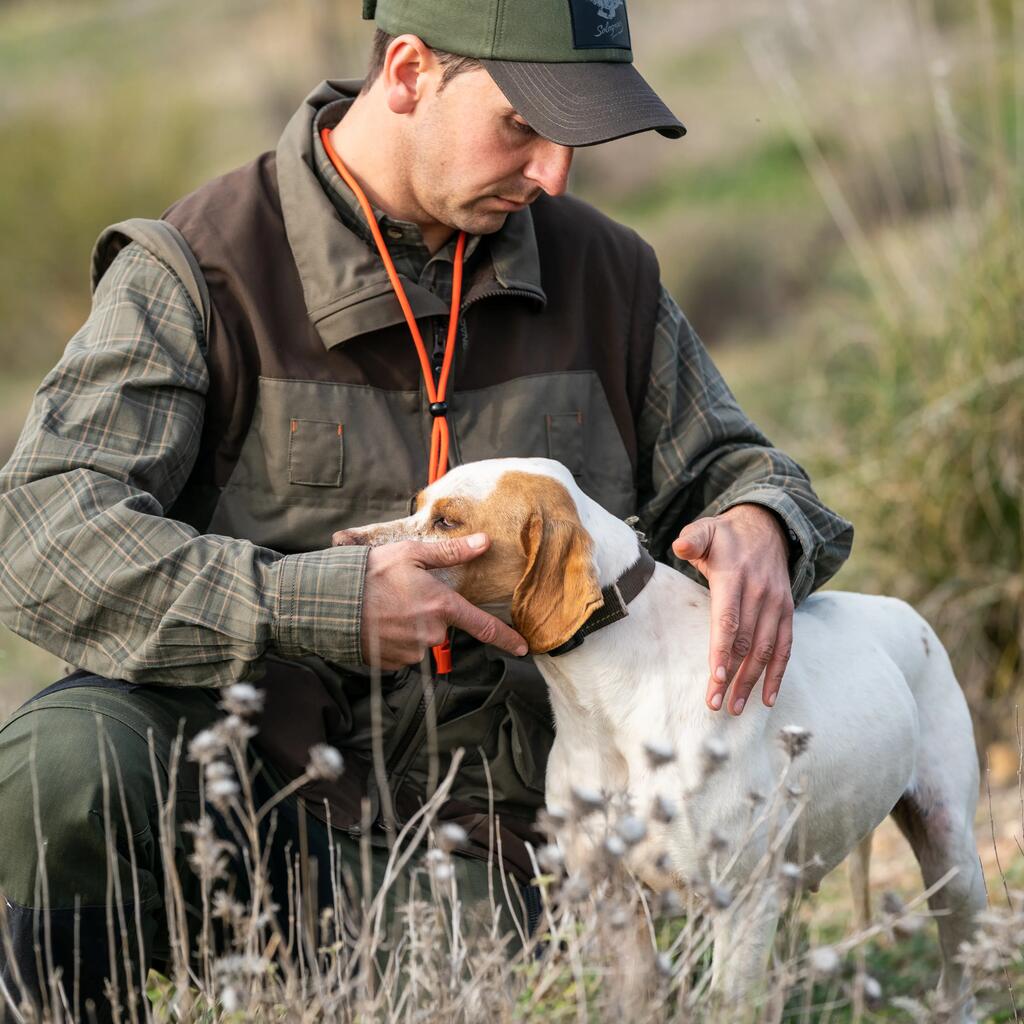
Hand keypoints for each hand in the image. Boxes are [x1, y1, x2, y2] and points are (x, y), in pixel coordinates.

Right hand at [359, 533, 527, 669]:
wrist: (328, 602)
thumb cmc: (370, 574)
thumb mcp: (411, 554)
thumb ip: (451, 553)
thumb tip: (484, 543)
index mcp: (440, 606)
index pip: (483, 626)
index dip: (506, 638)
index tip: (523, 647)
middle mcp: (431, 633)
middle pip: (442, 627)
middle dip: (429, 614)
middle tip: (403, 597)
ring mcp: (411, 652)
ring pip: (422, 640)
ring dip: (410, 626)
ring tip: (386, 607)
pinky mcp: (392, 664)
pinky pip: (403, 652)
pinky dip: (395, 639)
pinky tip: (379, 623)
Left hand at [672, 505, 793, 714]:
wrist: (768, 526)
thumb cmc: (726, 536)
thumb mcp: (706, 529)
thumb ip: (692, 539)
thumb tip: (679, 546)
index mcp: (735, 576)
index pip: (728, 618)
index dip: (722, 649)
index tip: (716, 677)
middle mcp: (759, 593)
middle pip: (745, 642)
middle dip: (731, 676)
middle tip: (715, 703)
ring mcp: (776, 604)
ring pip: (766, 649)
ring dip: (751, 681)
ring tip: (735, 707)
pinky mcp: (787, 612)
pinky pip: (785, 647)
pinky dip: (777, 674)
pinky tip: (767, 698)